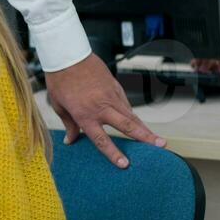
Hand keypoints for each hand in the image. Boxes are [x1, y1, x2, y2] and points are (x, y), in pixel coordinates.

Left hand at [45, 54, 165, 167]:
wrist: (67, 55)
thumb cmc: (59, 80)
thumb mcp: (58, 104)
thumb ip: (68, 124)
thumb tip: (70, 140)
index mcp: (84, 114)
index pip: (101, 139)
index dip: (113, 153)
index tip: (125, 164)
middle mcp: (101, 107)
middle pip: (128, 126)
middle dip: (145, 138)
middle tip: (161, 147)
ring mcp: (111, 96)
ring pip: (132, 115)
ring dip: (145, 128)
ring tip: (159, 141)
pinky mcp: (115, 86)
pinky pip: (126, 104)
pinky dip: (132, 114)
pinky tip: (138, 123)